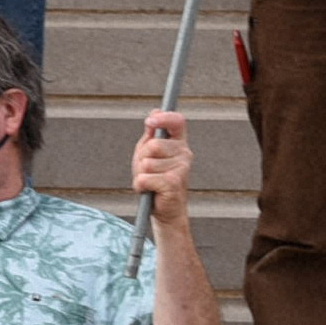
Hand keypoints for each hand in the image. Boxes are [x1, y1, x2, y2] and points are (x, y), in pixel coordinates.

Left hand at [130, 108, 192, 227]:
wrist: (165, 210)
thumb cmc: (154, 180)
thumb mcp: (148, 154)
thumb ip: (150, 135)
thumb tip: (153, 114)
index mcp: (179, 143)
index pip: (178, 121)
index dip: (164, 118)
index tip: (149, 121)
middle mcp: (185, 154)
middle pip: (153, 145)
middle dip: (142, 158)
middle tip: (148, 170)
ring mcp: (182, 169)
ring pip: (147, 163)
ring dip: (141, 174)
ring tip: (151, 181)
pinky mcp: (174, 183)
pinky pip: (145, 178)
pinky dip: (140, 185)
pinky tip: (150, 190)